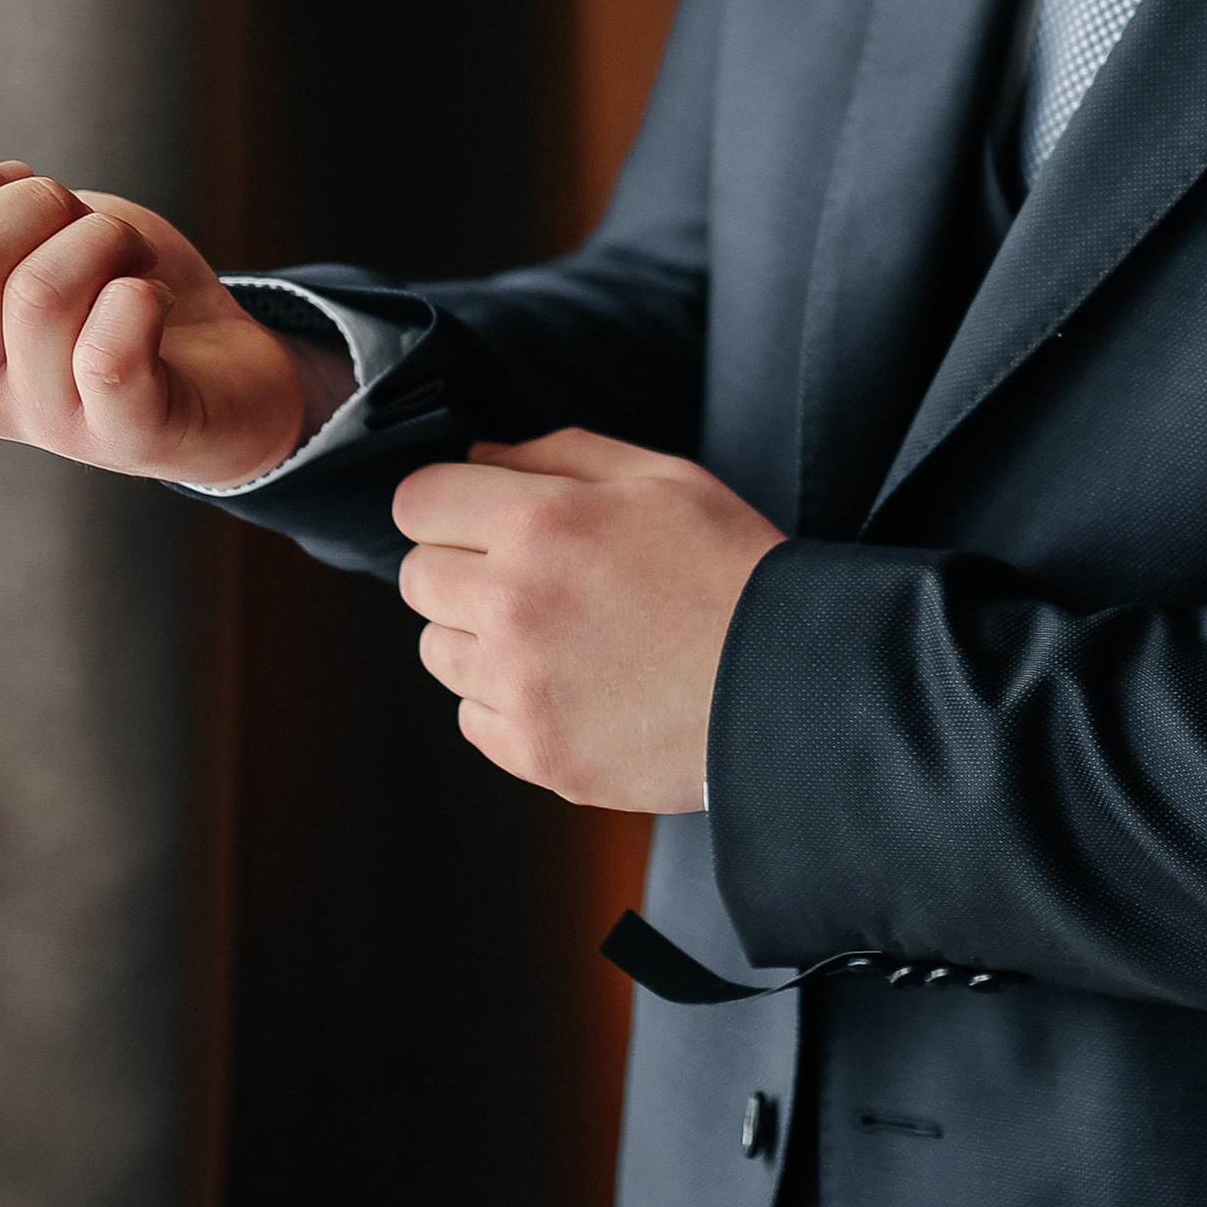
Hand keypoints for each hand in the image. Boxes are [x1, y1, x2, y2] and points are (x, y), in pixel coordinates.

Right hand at [0, 122, 332, 485]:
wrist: (230, 381)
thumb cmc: (122, 297)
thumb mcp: (46, 231)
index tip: (15, 182)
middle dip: (38, 199)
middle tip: (85, 220)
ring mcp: (45, 420)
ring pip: (41, 292)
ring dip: (106, 240)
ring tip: (133, 258)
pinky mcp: (127, 433)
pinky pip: (107, 354)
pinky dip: (139, 299)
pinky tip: (154, 297)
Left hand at [393, 428, 783, 810]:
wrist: (790, 679)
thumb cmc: (730, 567)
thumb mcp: (660, 475)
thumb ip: (557, 453)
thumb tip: (477, 457)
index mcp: (540, 522)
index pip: (416, 502)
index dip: (446, 502)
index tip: (477, 515)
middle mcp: (514, 604)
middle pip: (418, 577)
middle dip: (461, 567)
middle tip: (532, 576)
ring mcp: (521, 686)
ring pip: (437, 651)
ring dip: (479, 638)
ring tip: (560, 635)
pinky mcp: (537, 752)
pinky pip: (472, 719)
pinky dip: (508, 703)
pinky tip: (573, 685)